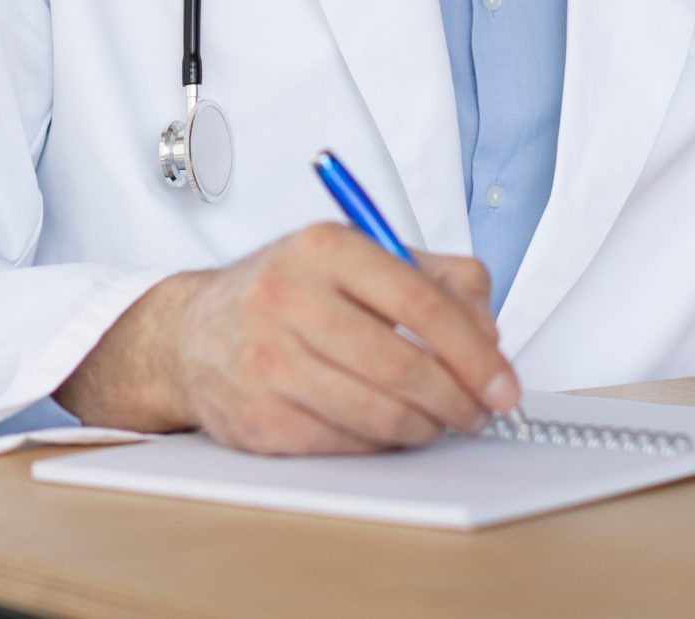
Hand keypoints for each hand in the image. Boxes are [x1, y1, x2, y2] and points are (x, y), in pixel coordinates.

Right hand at [54, 224, 520, 453]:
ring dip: (426, 428)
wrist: (192, 334)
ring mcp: (268, 363)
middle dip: (458, 400)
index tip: (503, 383)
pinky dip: (382, 446)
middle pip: (402, 366)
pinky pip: (346, 447)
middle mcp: (289, 300)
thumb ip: (439, 280)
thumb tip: (490, 337)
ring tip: (439, 422)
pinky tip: (390, 431)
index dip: (474, 352)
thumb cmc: (291, 293)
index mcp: (325, 248)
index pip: (420, 302)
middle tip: (481, 412)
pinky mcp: (258, 421)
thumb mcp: (359, 258)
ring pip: (378, 415)